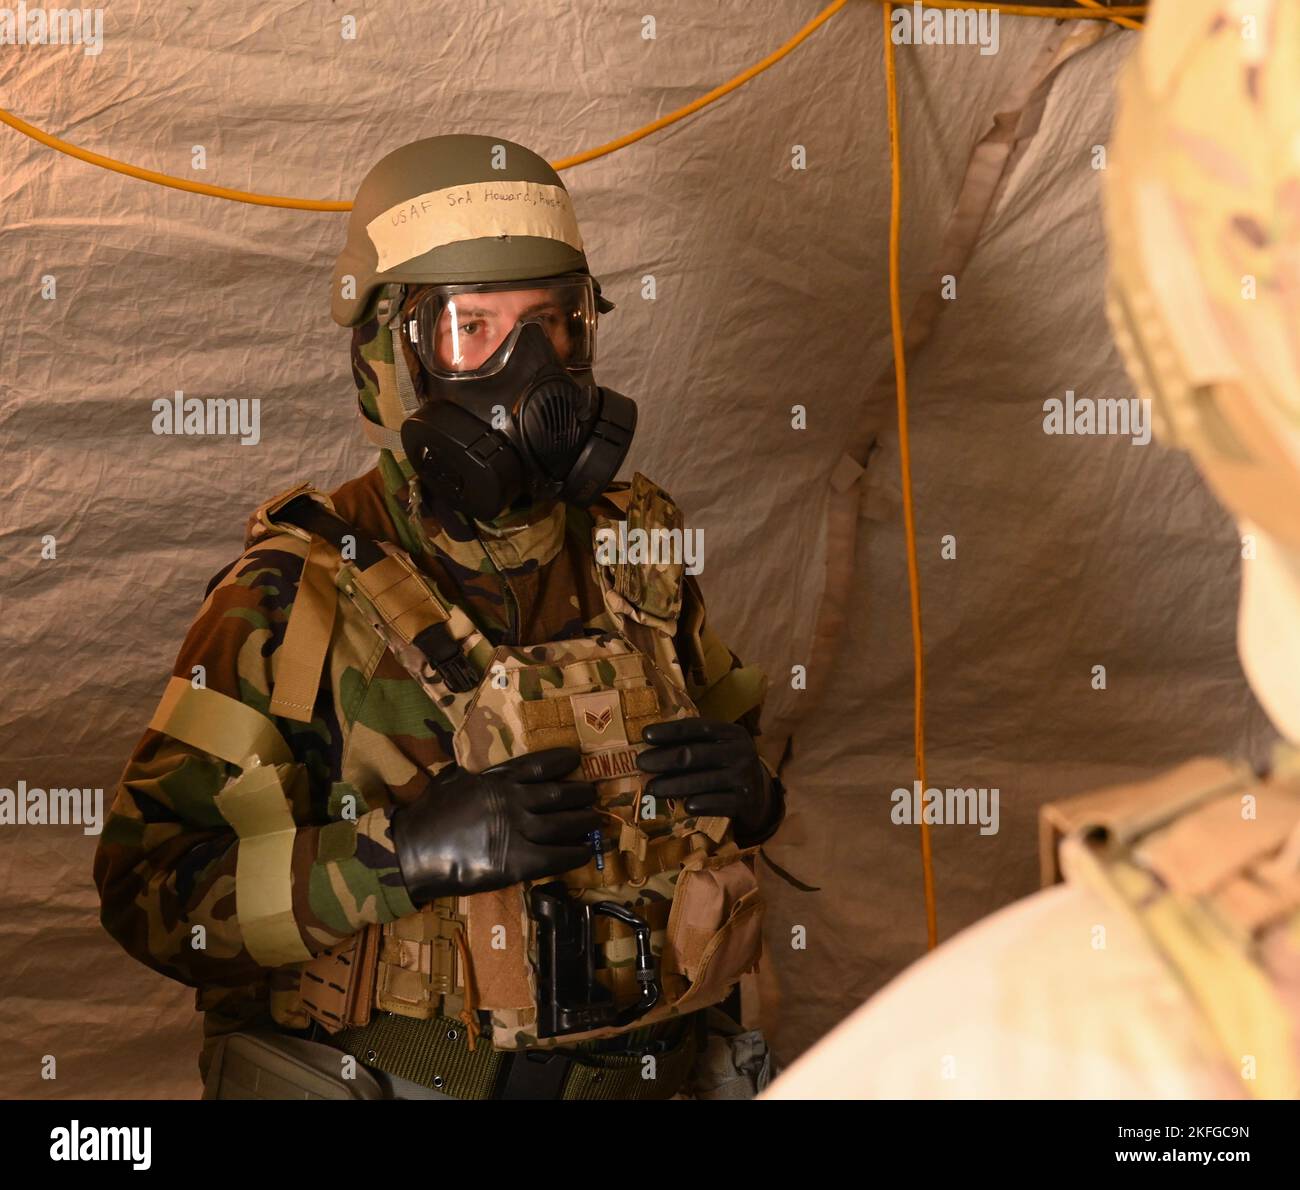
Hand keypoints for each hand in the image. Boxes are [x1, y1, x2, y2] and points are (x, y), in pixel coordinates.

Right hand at [390, 747, 598, 903]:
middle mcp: (513, 800)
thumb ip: (478, 775)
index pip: (539, 765)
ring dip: (584, 822)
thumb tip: (488, 772)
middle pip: (558, 795)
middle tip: (593, 794)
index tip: (576, 759)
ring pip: (562, 825)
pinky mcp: (516, 862)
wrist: (412, 850)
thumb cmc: (428, 812)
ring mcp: (517, 831)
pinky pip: (555, 857)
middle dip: (580, 794)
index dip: (561, 761)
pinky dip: (574, 854)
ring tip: (597, 820)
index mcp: (497, 778)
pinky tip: (585, 852)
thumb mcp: (454, 779)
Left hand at [635, 718, 783, 846]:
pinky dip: (700, 804)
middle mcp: (741, 752)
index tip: (645, 734)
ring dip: (673, 785)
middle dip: (664, 759)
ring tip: (651, 788)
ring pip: (702, 781)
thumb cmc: (727, 767)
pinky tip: (684, 806)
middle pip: (695, 754)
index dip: (670, 730)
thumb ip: (694, 743)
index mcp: (732, 733)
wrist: (759, 797)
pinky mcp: (745, 802)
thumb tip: (651, 745)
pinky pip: (718, 803)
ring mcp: (744, 777)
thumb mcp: (719, 749)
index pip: (698, 727)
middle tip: (641, 763)